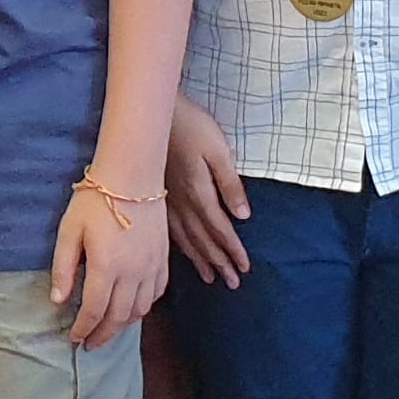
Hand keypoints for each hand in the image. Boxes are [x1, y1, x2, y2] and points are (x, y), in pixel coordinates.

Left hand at [52, 182, 170, 348]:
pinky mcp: (164, 258)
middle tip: (90, 344)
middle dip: (103, 335)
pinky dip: (144, 307)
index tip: (74, 339)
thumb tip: (59, 301)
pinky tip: (133, 308)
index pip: (95, 311)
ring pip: (141, 309)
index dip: (84, 330)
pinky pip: (157, 293)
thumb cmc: (95, 199)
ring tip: (109, 329)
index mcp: (107, 267)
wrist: (132, 175)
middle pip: (119, 317)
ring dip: (124, 325)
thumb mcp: (69, 231)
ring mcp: (152, 267)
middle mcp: (133, 273)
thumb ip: (64, 269)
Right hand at [165, 98, 252, 287]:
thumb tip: (242, 216)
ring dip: (199, 259)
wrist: (154, 114)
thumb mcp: (218, 149)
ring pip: (185, 239)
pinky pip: (169, 230)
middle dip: (219, 262)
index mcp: (199, 193)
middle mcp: (182, 203)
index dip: (233, 249)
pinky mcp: (157, 196)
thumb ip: (229, 183)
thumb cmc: (191, 126)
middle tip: (232, 284)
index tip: (244, 269)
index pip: (220, 229)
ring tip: (209, 278)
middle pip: (203, 240)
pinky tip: (182, 254)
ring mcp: (167, 201)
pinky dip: (179, 247)